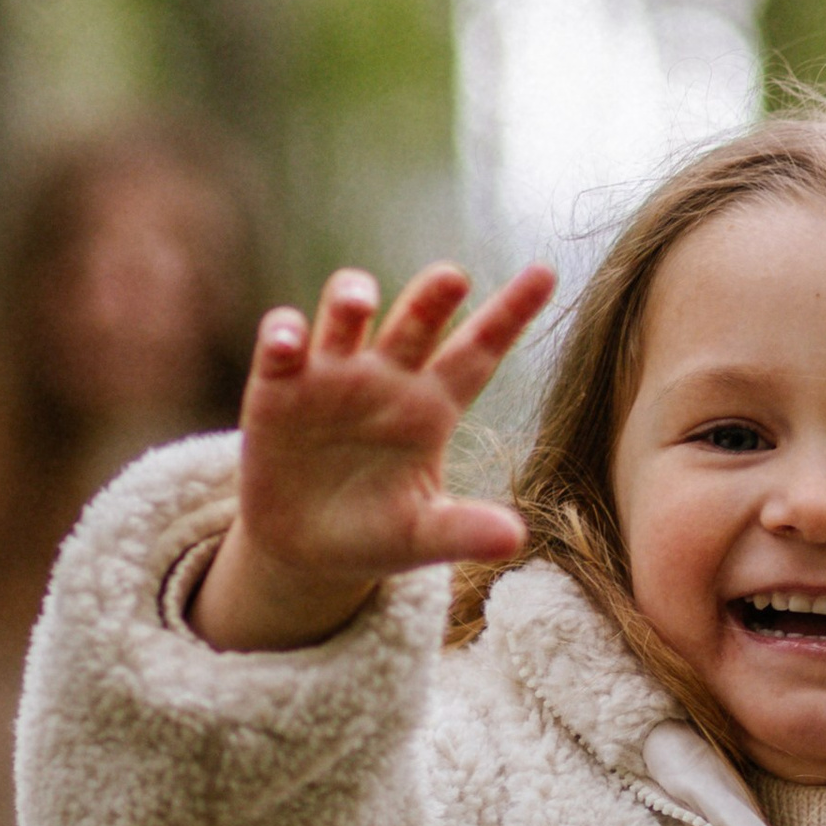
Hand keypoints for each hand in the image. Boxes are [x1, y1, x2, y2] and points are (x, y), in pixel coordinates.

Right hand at [192, 260, 556, 652]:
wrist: (306, 550)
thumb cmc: (376, 535)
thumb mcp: (423, 537)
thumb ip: (464, 530)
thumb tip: (516, 538)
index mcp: (432, 405)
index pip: (478, 351)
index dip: (510, 313)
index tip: (545, 274)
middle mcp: (387, 376)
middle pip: (415, 322)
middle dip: (431, 297)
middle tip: (452, 278)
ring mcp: (333, 375)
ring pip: (346, 314)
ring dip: (350, 296)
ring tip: (358, 302)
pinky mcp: (279, 386)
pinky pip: (281, 345)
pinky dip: (283, 335)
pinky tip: (290, 342)